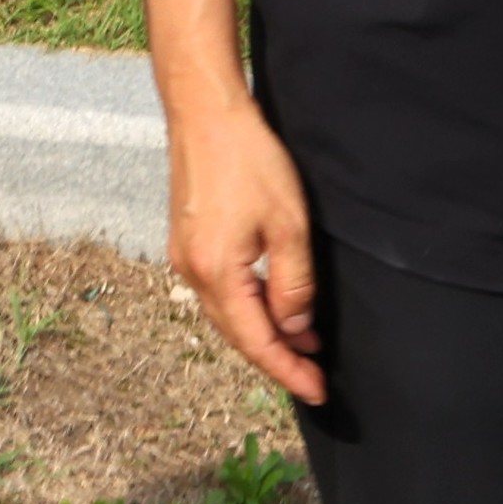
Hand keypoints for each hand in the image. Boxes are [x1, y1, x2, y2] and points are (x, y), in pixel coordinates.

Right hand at [166, 85, 324, 403]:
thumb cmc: (248, 160)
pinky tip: (273, 302)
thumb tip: (295, 328)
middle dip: (277, 357)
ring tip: (303, 341)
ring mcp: (184, 256)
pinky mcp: (186, 241)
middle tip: (315, 372)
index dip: (288, 371)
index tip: (317, 390)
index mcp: (216, 272)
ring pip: (227, 313)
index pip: (256, 341)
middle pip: (237, 334)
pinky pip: (218, 291)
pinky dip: (247, 306)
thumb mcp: (288, 224)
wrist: (204, 113)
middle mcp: (192, 271)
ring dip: (263, 331)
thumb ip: (293, 283)